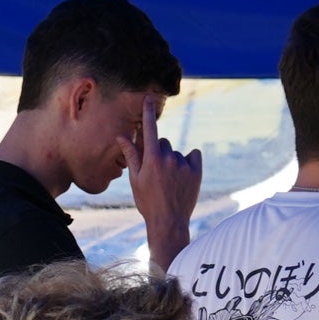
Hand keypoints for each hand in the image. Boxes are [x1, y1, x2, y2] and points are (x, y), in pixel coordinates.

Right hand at [129, 96, 203, 247]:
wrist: (168, 221)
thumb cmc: (147, 201)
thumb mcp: (135, 179)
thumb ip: (131, 155)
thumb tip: (122, 136)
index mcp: (151, 158)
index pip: (150, 128)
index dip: (148, 112)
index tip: (150, 98)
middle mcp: (168, 157)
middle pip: (163, 142)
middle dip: (158, 152)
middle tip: (156, 172)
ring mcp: (184, 164)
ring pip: (176, 152)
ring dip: (172, 161)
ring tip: (170, 182)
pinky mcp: (197, 170)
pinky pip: (194, 155)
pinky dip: (189, 161)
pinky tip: (184, 175)